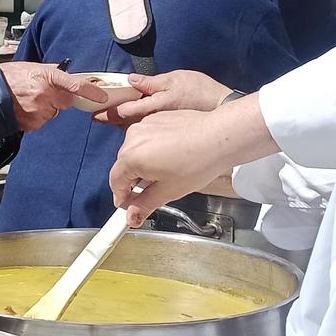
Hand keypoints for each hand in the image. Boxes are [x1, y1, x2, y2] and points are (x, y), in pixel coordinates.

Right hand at [0, 64, 108, 131]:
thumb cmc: (8, 77)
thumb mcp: (31, 67)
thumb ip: (51, 72)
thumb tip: (66, 73)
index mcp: (47, 77)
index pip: (75, 85)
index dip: (91, 91)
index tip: (102, 97)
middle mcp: (45, 94)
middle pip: (66, 102)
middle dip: (59, 99)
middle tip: (43, 93)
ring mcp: (38, 111)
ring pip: (54, 113)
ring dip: (46, 109)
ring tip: (29, 101)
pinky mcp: (32, 124)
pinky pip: (42, 122)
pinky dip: (36, 117)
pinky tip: (25, 109)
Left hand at [94, 69, 232, 126]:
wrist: (224, 109)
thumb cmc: (201, 92)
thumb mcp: (175, 80)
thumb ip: (151, 83)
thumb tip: (131, 80)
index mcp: (154, 106)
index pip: (125, 111)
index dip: (109, 112)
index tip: (95, 114)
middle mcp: (155, 121)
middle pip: (127, 123)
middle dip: (113, 120)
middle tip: (98, 118)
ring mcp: (162, 130)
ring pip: (137, 130)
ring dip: (124, 125)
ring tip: (112, 121)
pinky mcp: (169, 135)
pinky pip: (149, 133)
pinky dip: (138, 130)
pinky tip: (135, 129)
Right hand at [109, 99, 275, 225]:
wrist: (220, 137)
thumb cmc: (198, 161)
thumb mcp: (168, 191)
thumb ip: (144, 205)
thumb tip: (131, 216)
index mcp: (131, 158)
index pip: (115, 182)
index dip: (122, 197)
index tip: (130, 206)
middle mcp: (133, 138)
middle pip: (124, 166)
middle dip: (135, 181)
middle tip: (153, 192)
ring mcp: (145, 125)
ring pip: (136, 151)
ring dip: (145, 164)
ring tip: (168, 173)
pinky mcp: (157, 118)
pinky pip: (148, 138)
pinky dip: (154, 149)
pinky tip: (173, 157)